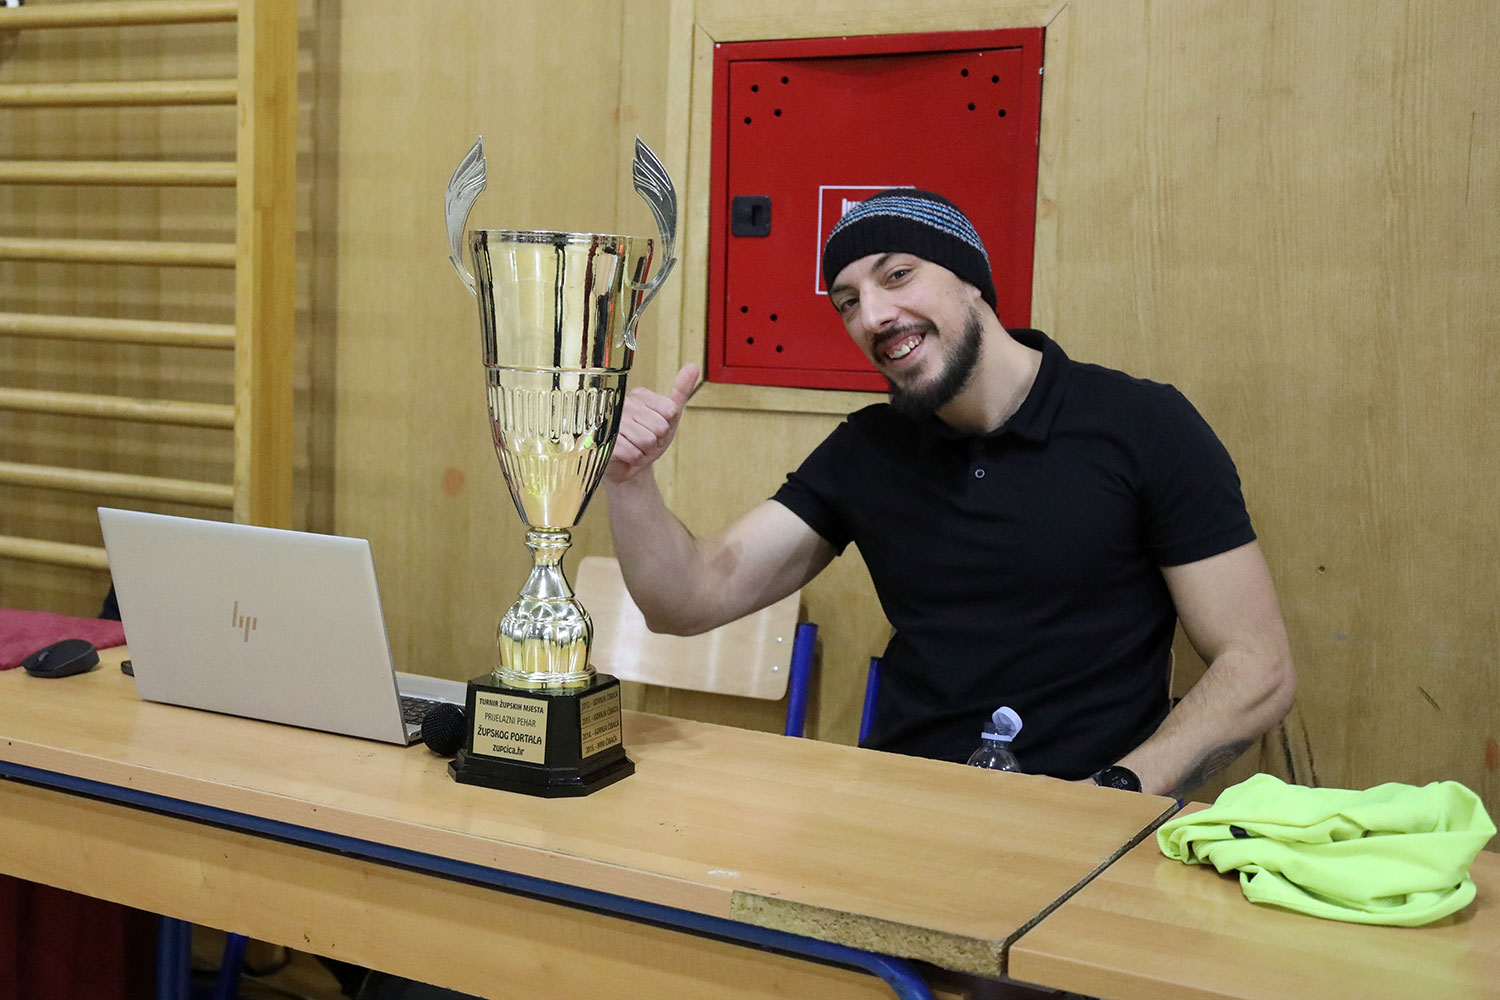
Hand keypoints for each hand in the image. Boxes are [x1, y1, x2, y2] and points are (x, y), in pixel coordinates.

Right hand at [606, 363, 699, 483]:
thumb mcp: (669, 414)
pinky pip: (633, 452)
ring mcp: (611, 422)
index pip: (669, 410)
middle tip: (645, 440)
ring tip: (636, 447)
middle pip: (660, 427)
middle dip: (657, 441)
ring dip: (645, 451)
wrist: (629, 464)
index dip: (667, 425)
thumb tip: (693, 366)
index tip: (655, 427)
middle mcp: (623, 404)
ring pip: (647, 440)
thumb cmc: (649, 437)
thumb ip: (680, 390)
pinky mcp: (603, 440)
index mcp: (639, 395)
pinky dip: (634, 458)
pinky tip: (626, 454)